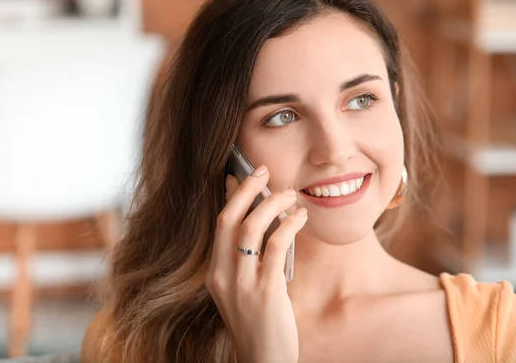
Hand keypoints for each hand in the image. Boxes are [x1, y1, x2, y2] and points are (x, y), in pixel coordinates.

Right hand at [205, 165, 307, 362]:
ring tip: (290, 194)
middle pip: (228, 219)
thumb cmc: (258, 323)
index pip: (219, 223)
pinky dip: (288, 225)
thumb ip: (245, 259)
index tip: (241, 174)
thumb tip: (257, 222)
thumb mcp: (243, 289)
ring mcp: (241, 284)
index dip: (230, 195)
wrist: (264, 361)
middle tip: (265, 171)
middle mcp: (222, 276)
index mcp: (215, 273)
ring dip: (272, 204)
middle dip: (247, 189)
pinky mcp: (265, 292)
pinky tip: (300, 218)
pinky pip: (274, 247)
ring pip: (251, 228)